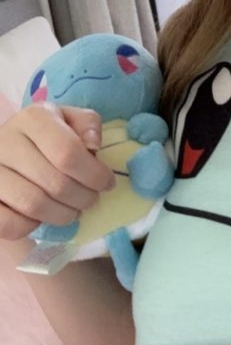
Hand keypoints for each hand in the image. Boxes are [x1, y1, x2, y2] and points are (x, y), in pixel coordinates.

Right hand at [0, 104, 115, 240]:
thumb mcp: (69, 120)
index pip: (68, 152)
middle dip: (83, 197)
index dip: (94, 174)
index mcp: (33, 118)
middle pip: (55, 182)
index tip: (107, 183)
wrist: (6, 148)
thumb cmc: (46, 135)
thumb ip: (87, 124)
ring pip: (34, 204)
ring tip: (73, 210)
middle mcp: (6, 141)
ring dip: (62, 214)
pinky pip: (8, 223)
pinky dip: (31, 226)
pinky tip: (42, 217)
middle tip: (91, 199)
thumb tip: (93, 145)